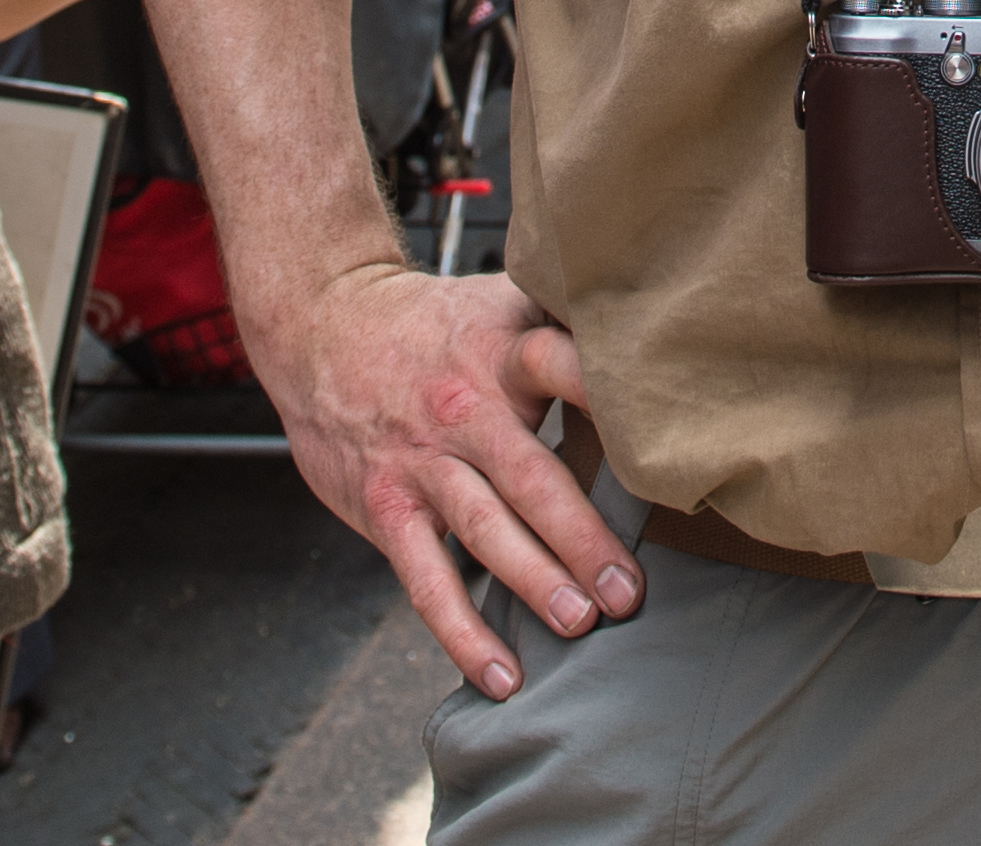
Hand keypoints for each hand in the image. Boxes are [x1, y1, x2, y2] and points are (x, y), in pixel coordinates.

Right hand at [255, 255, 636, 697]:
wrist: (324, 327)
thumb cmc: (436, 326)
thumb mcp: (502, 305)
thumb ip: (569, 329)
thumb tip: (656, 355)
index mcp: (504, 354)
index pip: (559, 366)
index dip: (600, 393)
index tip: (654, 436)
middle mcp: (466, 410)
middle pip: (531, 476)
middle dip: (582, 537)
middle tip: (628, 589)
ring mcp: (423, 464)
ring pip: (483, 530)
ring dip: (533, 581)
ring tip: (579, 623)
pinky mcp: (388, 508)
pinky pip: (426, 580)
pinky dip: (461, 632)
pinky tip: (501, 675)